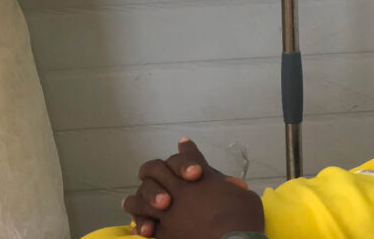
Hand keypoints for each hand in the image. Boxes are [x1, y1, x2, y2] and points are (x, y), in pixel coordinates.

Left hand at [123, 139, 262, 238]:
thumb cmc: (244, 218)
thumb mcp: (243, 195)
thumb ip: (229, 187)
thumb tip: (232, 186)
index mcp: (199, 175)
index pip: (188, 156)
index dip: (187, 151)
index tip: (184, 144)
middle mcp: (178, 189)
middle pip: (155, 169)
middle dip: (154, 169)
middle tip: (154, 174)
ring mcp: (167, 212)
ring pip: (141, 199)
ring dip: (137, 199)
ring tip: (129, 202)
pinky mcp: (164, 234)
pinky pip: (147, 227)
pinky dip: (143, 226)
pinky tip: (142, 228)